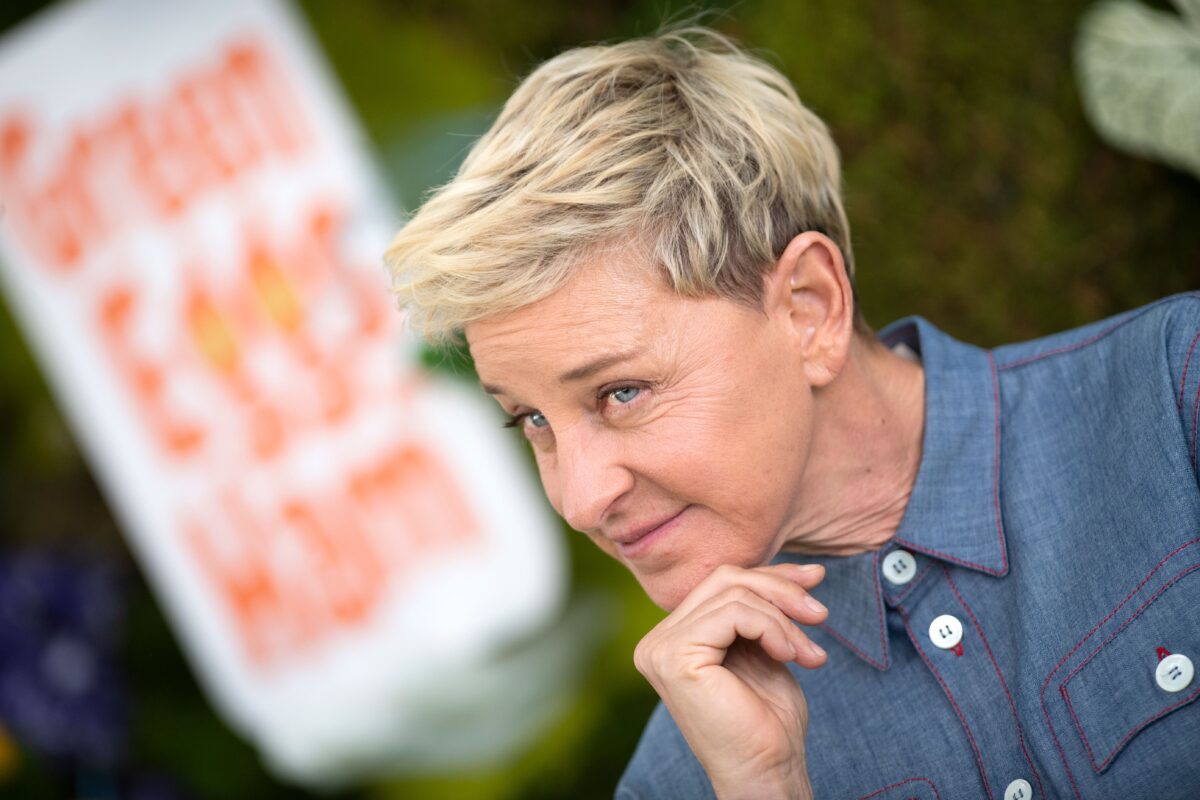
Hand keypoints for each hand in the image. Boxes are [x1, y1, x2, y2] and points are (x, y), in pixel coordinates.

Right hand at [633, 563, 826, 799]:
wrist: (766, 773)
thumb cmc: (767, 721)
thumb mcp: (767, 648)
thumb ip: (766, 609)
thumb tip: (805, 570)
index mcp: (673, 637)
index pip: (720, 583)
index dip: (771, 576)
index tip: (814, 580)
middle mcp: (657, 640)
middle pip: (724, 579)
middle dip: (780, 589)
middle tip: (820, 614)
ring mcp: (660, 648)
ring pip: (732, 593)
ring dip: (784, 618)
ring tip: (810, 652)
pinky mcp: (675, 656)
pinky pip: (733, 613)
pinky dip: (772, 627)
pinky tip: (789, 655)